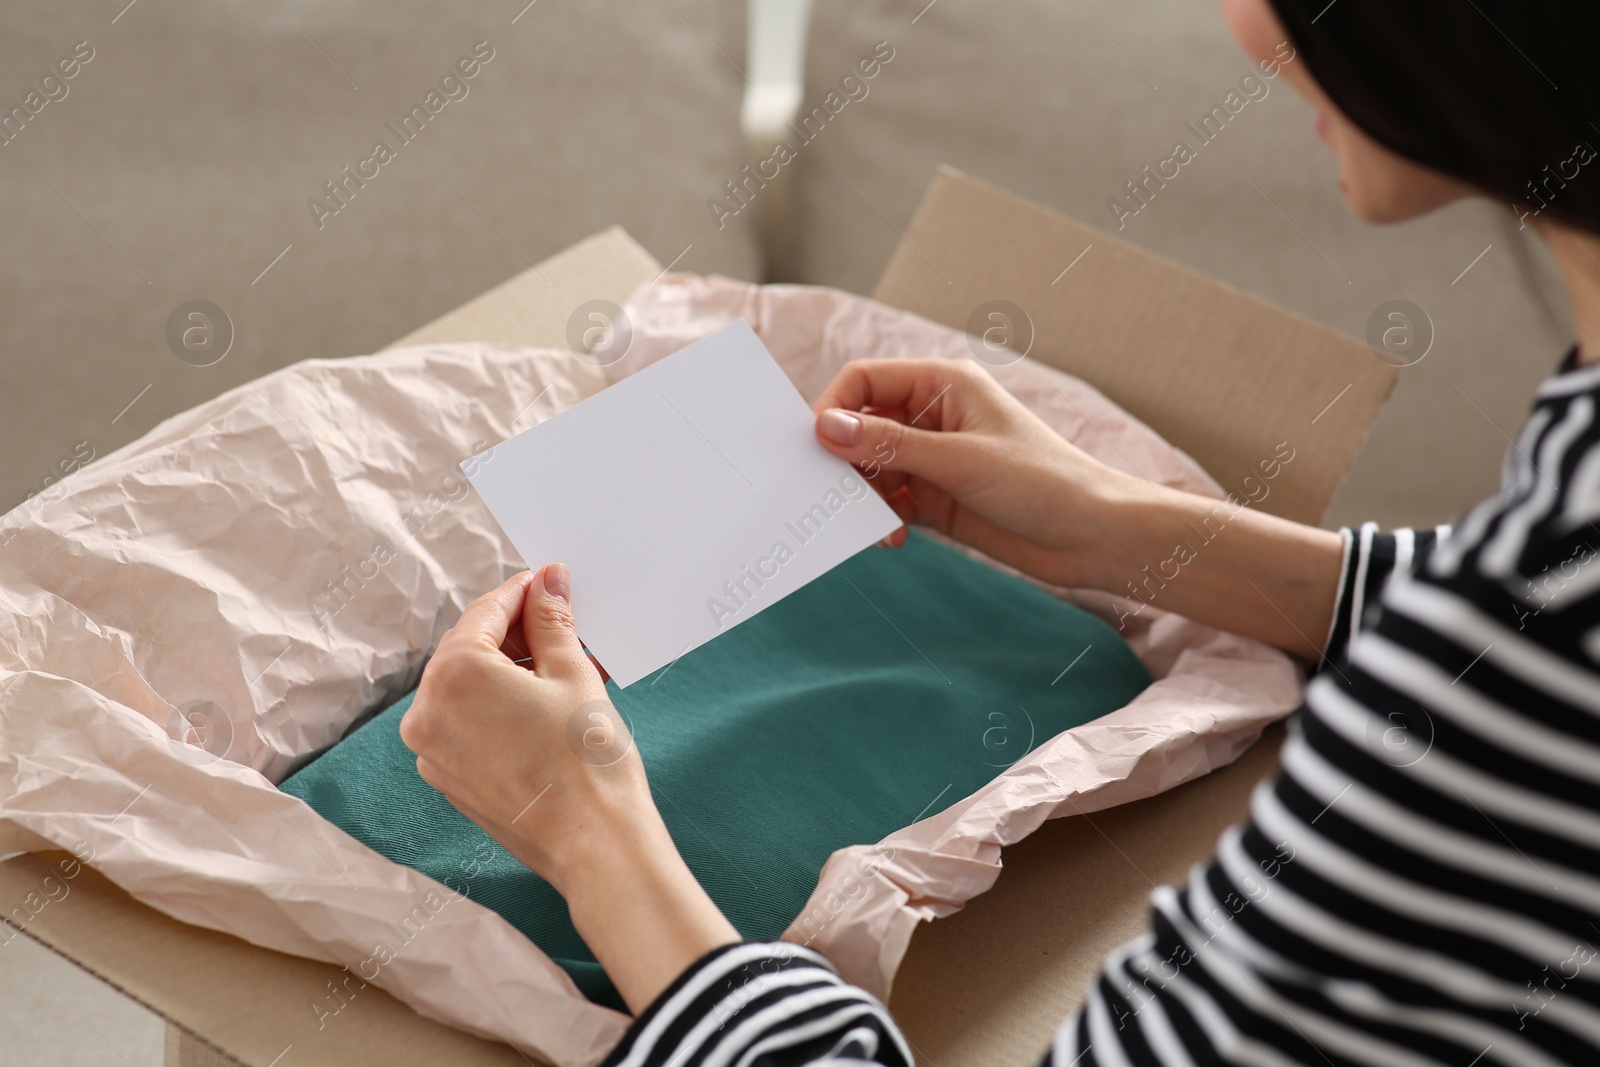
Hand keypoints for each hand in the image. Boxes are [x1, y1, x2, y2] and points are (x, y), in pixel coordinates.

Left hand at [399, 566, 738, 1012]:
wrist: (594, 842)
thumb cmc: (587, 761)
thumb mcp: (573, 674)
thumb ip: (551, 621)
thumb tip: (547, 581)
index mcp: (454, 675)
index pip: (486, 612)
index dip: (524, 593)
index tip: (550, 584)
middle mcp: (428, 711)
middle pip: (469, 648)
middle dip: (514, 632)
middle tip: (561, 624)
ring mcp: (431, 750)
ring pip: (466, 688)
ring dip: (506, 669)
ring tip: (558, 667)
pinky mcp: (447, 778)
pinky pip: (466, 723)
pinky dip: (496, 707)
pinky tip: (540, 707)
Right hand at [816, 358, 1343, 658]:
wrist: (1094, 538)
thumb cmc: (1044, 483)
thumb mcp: (959, 461)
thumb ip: (889, 445)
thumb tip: (825, 428)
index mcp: (943, 384)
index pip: (865, 380)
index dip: (833, 409)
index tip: (813, 448)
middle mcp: (934, 416)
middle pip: (861, 425)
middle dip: (843, 458)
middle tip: (828, 493)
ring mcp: (934, 459)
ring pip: (871, 467)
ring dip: (862, 495)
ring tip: (872, 523)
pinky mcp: (937, 499)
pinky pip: (888, 501)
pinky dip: (879, 517)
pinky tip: (891, 537)